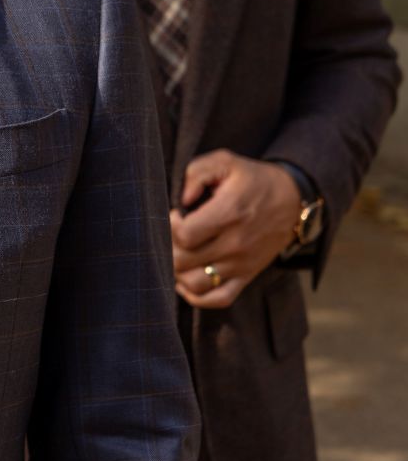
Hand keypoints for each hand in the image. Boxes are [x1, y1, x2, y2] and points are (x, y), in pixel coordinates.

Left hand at [169, 149, 300, 308]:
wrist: (292, 200)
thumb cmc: (252, 179)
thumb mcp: (225, 161)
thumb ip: (196, 172)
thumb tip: (180, 199)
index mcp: (229, 213)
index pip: (184, 235)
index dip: (170, 225)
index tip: (176, 214)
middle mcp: (235, 243)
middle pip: (183, 261)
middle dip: (169, 247)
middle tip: (173, 234)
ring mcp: (241, 264)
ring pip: (196, 284)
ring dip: (177, 272)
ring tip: (178, 253)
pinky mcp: (247, 276)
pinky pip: (219, 299)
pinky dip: (197, 296)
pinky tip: (186, 280)